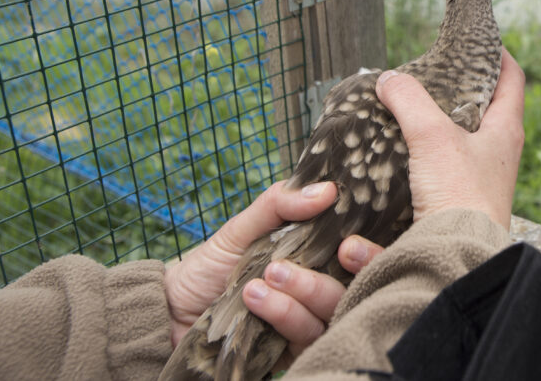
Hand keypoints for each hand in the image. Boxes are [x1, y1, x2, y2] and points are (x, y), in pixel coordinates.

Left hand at [163, 181, 383, 359]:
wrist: (172, 311)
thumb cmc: (212, 266)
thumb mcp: (243, 226)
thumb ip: (280, 204)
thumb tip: (328, 189)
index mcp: (319, 258)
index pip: (360, 256)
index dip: (369, 252)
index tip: (349, 243)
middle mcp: (322, 290)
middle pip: (354, 288)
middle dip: (339, 273)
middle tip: (318, 257)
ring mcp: (308, 321)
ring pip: (330, 313)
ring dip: (301, 292)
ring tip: (263, 277)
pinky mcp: (290, 350)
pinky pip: (304, 338)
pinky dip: (282, 315)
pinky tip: (255, 297)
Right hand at [375, 47, 525, 229]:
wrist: (458, 257)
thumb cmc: (460, 196)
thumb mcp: (432, 137)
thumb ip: (410, 101)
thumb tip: (390, 80)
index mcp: (506, 130)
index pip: (512, 78)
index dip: (497, 55)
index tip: (479, 40)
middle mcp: (500, 154)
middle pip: (487, 107)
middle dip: (461, 88)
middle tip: (433, 73)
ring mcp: (483, 178)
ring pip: (464, 138)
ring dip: (441, 122)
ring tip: (411, 108)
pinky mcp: (461, 200)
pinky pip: (446, 166)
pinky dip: (427, 152)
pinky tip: (404, 150)